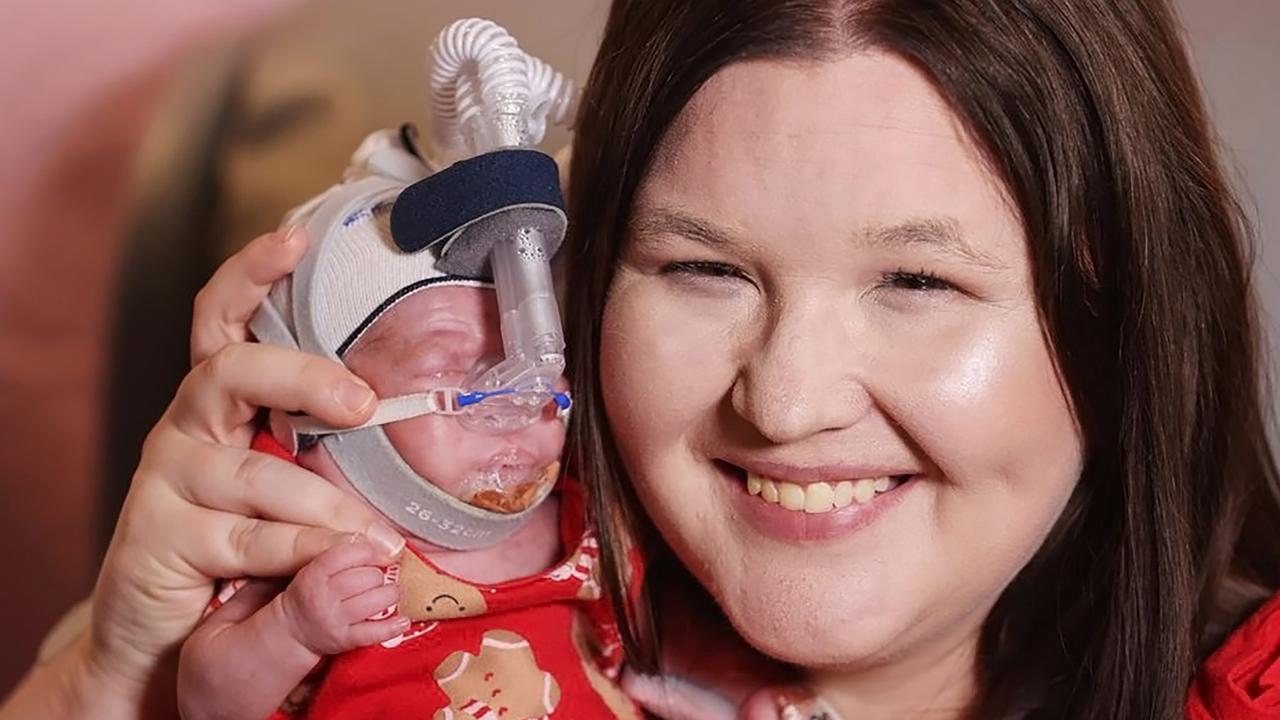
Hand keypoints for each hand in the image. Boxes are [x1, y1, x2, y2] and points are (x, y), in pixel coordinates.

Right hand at [87, 227, 404, 702]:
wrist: (163, 629)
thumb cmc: (245, 544)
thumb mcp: (289, 487)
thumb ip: (327, 455)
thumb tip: (413, 428)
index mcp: (222, 403)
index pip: (224, 321)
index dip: (251, 274)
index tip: (296, 238)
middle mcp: (188, 427)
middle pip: (230, 370)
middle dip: (300, 376)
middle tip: (362, 403)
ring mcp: (167, 479)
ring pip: (252, 472)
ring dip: (324, 505)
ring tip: (379, 539)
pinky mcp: (159, 535)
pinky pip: (245, 536)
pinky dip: (300, 550)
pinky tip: (338, 559)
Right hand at [275, 540, 407, 656]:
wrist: (293, 630)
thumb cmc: (312, 593)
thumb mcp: (318, 566)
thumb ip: (347, 553)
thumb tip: (387, 544)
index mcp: (315, 573)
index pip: (349, 553)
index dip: (371, 551)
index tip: (380, 555)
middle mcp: (322, 596)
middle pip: (368, 577)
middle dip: (381, 576)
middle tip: (380, 578)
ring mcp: (333, 619)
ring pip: (376, 601)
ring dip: (391, 595)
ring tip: (390, 594)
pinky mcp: (344, 639)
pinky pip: (374, 632)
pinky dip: (393, 626)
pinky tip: (402, 620)